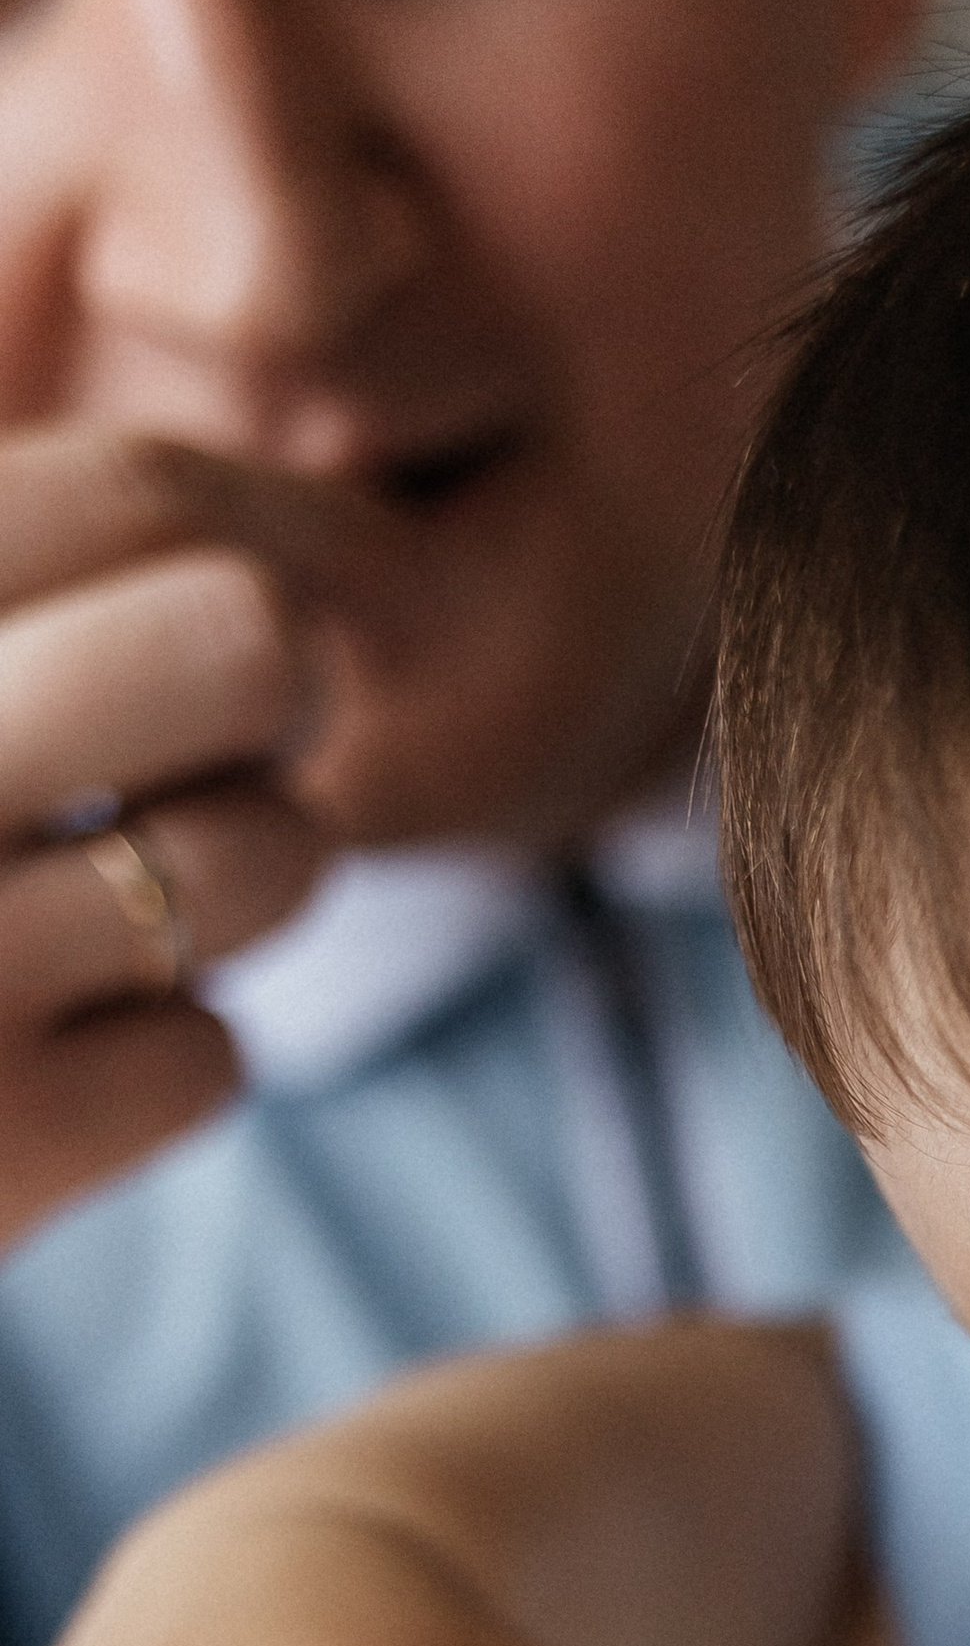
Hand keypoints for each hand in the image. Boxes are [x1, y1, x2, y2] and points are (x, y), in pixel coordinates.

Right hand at [0, 429, 367, 1244]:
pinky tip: (27, 1066)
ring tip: (92, 909)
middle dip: (256, 705)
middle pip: (248, 647)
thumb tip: (215, 534)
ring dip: (219, 892)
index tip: (183, 619)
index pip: (131, 500)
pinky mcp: (2, 1146)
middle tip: (204, 749)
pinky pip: (208, 1056)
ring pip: (268, 857)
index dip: (213, 558)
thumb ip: (11, 588)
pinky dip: (141, 1071)